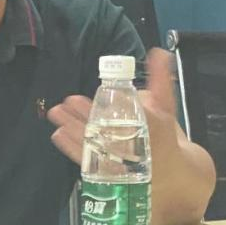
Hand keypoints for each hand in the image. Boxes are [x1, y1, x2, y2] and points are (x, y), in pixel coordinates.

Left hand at [47, 49, 181, 165]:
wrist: (169, 171)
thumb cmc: (162, 134)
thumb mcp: (165, 107)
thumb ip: (160, 80)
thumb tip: (159, 53)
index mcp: (151, 127)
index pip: (134, 113)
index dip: (117, 103)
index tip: (101, 90)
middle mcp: (134, 145)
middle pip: (108, 128)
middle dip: (87, 115)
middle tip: (69, 101)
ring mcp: (119, 160)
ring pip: (93, 143)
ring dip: (73, 127)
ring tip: (56, 112)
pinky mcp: (106, 171)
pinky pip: (86, 160)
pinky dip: (71, 147)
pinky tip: (58, 134)